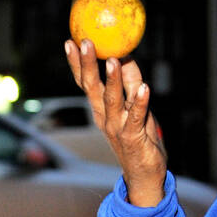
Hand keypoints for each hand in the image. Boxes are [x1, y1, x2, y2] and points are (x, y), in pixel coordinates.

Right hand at [64, 39, 166, 206]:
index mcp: (101, 109)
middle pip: (92, 87)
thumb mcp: (135, 107)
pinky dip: (140, 102)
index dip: (77, 63)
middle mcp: (105, 117)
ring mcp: (117, 128)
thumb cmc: (140, 139)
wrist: (144, 176)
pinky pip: (137, 116)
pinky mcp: (133, 137)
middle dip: (87, 64)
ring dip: (112, 79)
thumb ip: (131, 83)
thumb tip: (128, 57)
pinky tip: (144, 87)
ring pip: (112, 100)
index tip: (71, 41)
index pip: (85, 82)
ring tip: (112, 59)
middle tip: (85, 42)